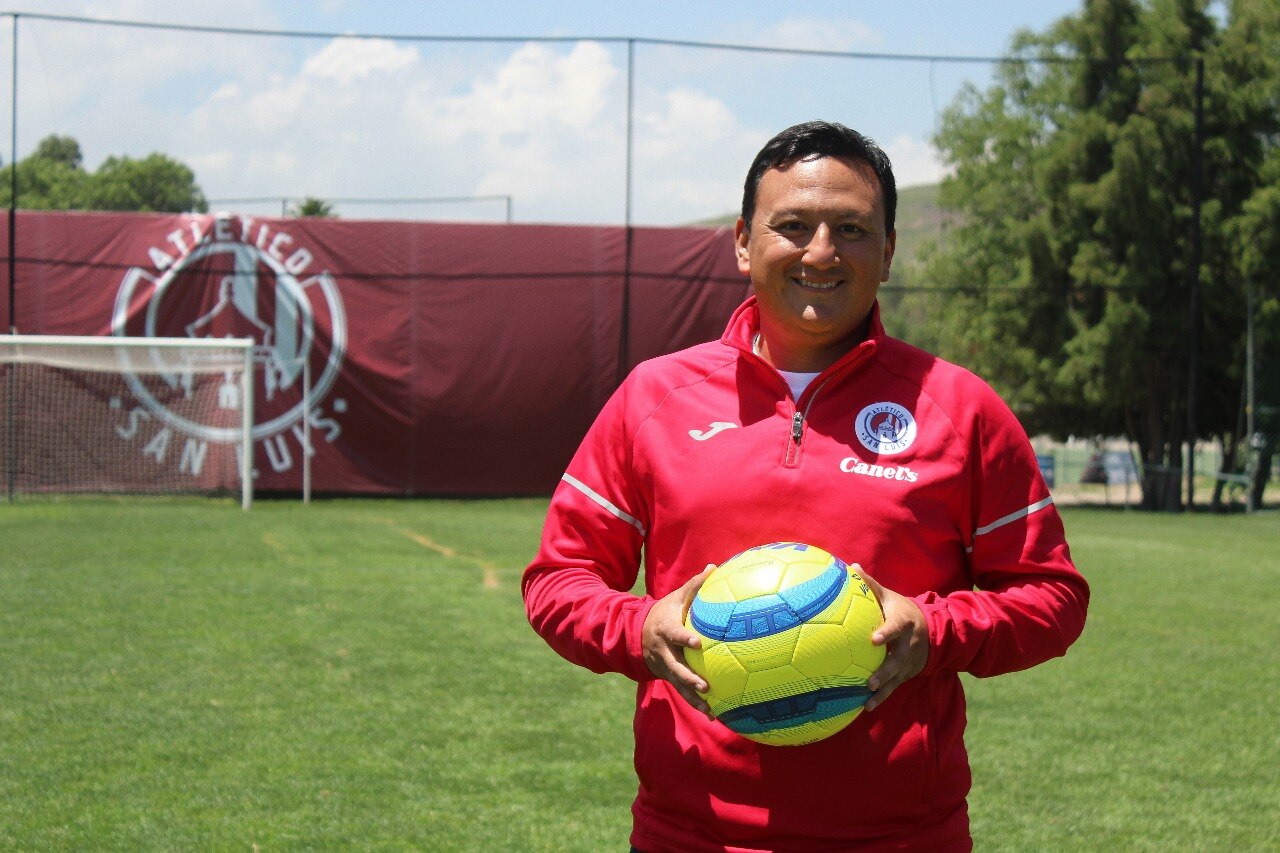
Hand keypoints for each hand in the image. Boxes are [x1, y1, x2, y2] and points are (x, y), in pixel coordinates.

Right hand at [642, 564, 716, 717]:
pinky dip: (696, 704)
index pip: (675, 635)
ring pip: (679, 685)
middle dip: (689, 678)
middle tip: (705, 685)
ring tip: (709, 709)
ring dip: (693, 698)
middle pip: (676, 667)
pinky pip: (682, 692)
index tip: (698, 644)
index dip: (685, 639)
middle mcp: (664, 652)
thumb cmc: (664, 613)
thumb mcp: (675, 598)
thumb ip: (694, 586)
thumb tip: (713, 567)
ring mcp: (665, 667)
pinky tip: (713, 714)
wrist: (637, 635)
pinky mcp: (669, 677)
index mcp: (666, 630)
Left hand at [859, 569, 928, 712]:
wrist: (932, 631)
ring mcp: (908, 662)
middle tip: (870, 681)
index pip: (895, 628)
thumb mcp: (890, 596)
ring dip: (883, 690)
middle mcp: (908, 645)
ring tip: (868, 700)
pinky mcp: (906, 674)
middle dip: (886, 671)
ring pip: (896, 678)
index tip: (874, 639)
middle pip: (897, 660)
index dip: (886, 633)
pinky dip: (881, 698)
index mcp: (903, 623)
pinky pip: (894, 688)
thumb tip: (851, 566)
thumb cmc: (901, 611)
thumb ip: (871, 585)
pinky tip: (865, 708)